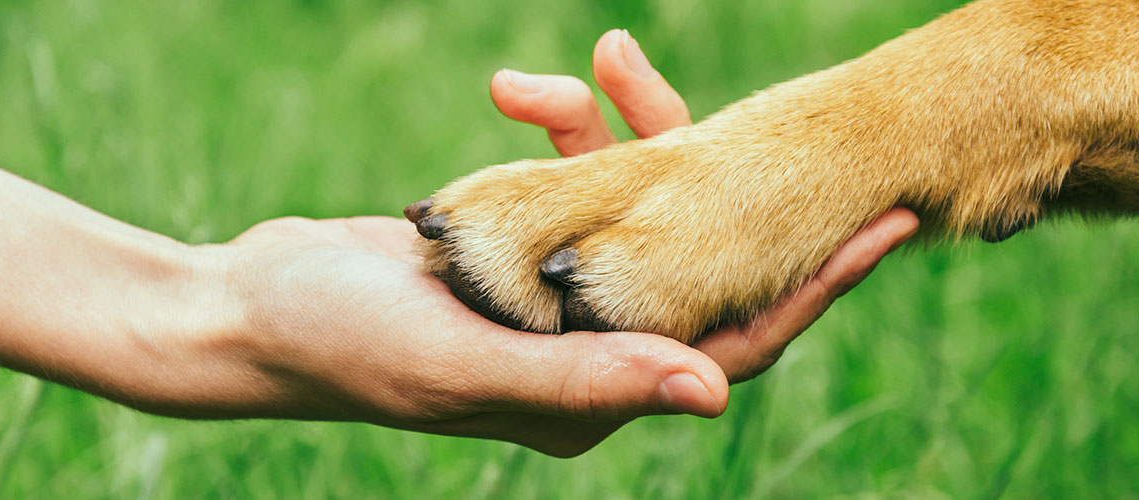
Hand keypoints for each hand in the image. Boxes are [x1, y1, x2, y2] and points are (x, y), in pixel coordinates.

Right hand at [149, 30, 914, 457]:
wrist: (249, 308)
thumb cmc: (345, 347)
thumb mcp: (469, 363)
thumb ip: (592, 377)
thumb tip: (719, 393)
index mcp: (596, 394)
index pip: (739, 340)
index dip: (817, 284)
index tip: (890, 222)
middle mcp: (587, 349)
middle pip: (698, 260)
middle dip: (722, 177)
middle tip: (770, 109)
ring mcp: (551, 296)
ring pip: (635, 205)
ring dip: (621, 131)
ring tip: (597, 60)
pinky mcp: (515, 249)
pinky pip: (572, 181)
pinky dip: (557, 131)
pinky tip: (521, 92)